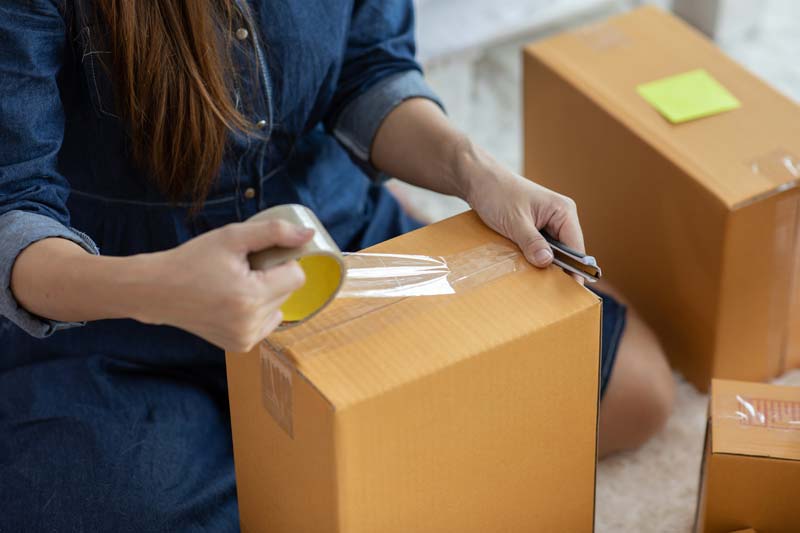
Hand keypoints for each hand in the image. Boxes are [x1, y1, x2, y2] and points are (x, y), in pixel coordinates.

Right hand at [135, 220, 312, 350]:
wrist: (157, 290)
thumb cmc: (192, 260)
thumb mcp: (232, 237)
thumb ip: (274, 233)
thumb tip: (310, 235)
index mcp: (251, 297)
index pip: (297, 277)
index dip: (280, 262)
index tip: (257, 257)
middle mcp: (250, 323)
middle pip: (287, 292)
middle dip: (271, 277)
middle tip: (240, 270)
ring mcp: (245, 339)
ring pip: (279, 308)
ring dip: (265, 295)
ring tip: (234, 286)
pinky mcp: (239, 346)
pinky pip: (265, 323)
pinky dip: (256, 311)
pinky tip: (231, 302)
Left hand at [459, 142, 584, 282]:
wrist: (478, 180)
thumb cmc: (497, 193)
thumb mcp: (515, 221)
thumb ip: (531, 242)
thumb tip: (547, 263)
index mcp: (563, 211)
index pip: (576, 247)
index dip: (574, 269)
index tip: (570, 290)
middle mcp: (560, 217)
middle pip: (566, 252)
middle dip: (558, 269)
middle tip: (549, 292)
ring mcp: (547, 222)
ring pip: (552, 251)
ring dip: (543, 264)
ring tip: (537, 284)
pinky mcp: (534, 227)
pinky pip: (539, 247)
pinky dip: (533, 257)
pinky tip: (525, 269)